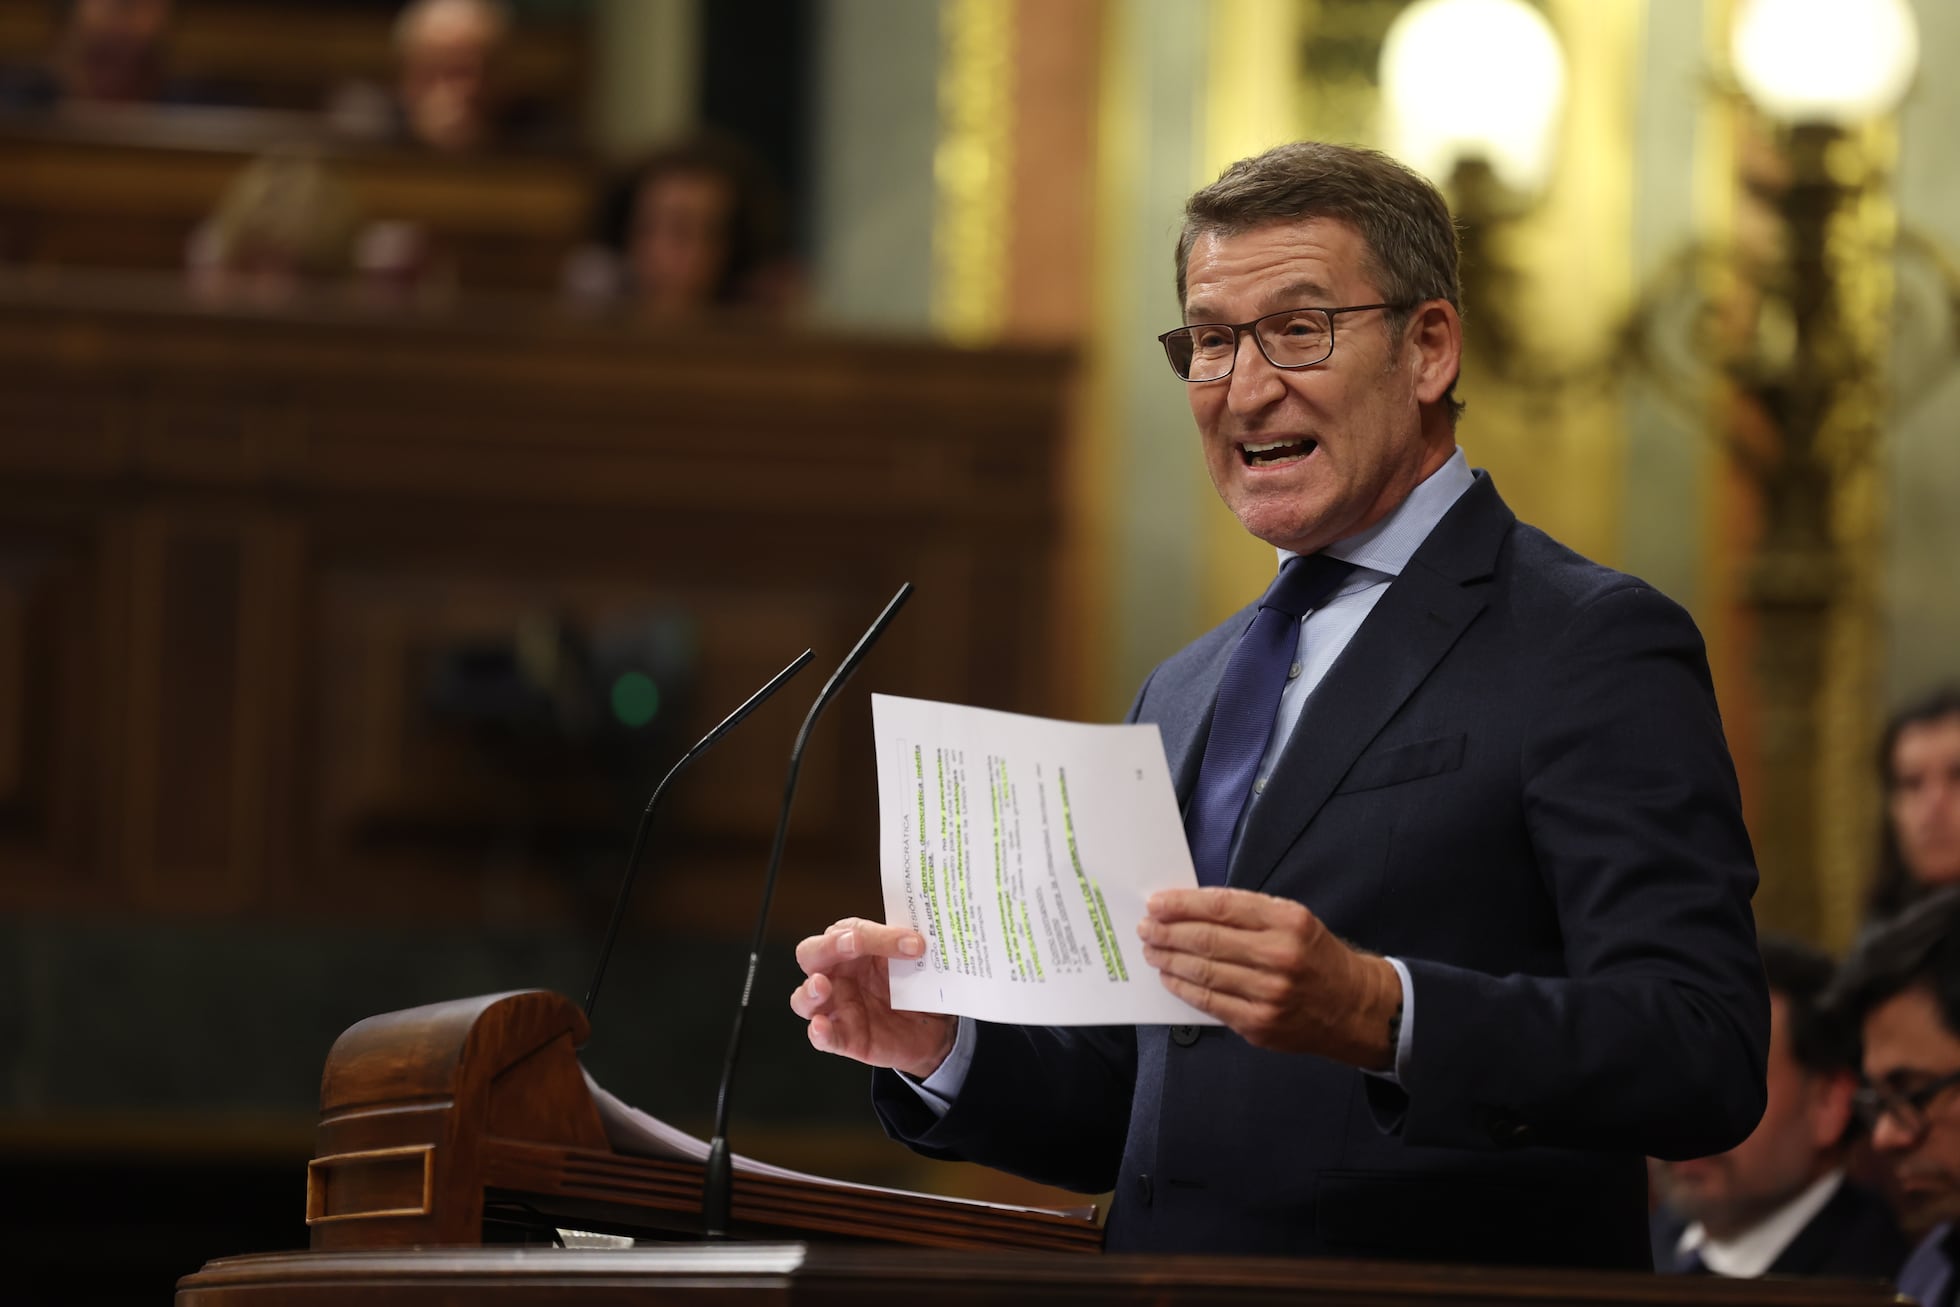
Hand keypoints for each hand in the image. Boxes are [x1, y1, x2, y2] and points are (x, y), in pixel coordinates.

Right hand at [791, 917, 955, 1078]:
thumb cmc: (917, 986)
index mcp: (852, 947)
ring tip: (822, 985)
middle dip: (827, 947)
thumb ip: (910, 948)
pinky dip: (819, 1032)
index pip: (848, 931)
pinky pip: (823, 1037)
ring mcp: (837, 1007)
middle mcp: (837, 975)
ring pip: (803, 998)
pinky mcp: (844, 1038)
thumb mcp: (916, 963)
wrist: (934, 1028)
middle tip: (854, 944)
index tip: (912, 942)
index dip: (876, 934)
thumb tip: (919, 941)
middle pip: (810, 955)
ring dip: (810, 990)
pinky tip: (821, 1026)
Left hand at [1138, 888, 1401, 1069]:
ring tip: (1151, 950)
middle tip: (1146, 927)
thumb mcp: (1293, 919)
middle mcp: (1280, 957)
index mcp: (1288, 922)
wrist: (1351, 1007)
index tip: (1157, 903)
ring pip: (1203, 972)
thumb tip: (1190, 909)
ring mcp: (1269, 995)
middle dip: (1167, 932)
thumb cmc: (1315, 957)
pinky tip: (1169, 977)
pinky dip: (1182, 988)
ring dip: (1169, 960)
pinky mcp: (1259, 1025)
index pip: (1221, 907)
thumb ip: (1247, 913)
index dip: (1182, 904)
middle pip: (1207, 940)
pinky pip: (1209, 1003)